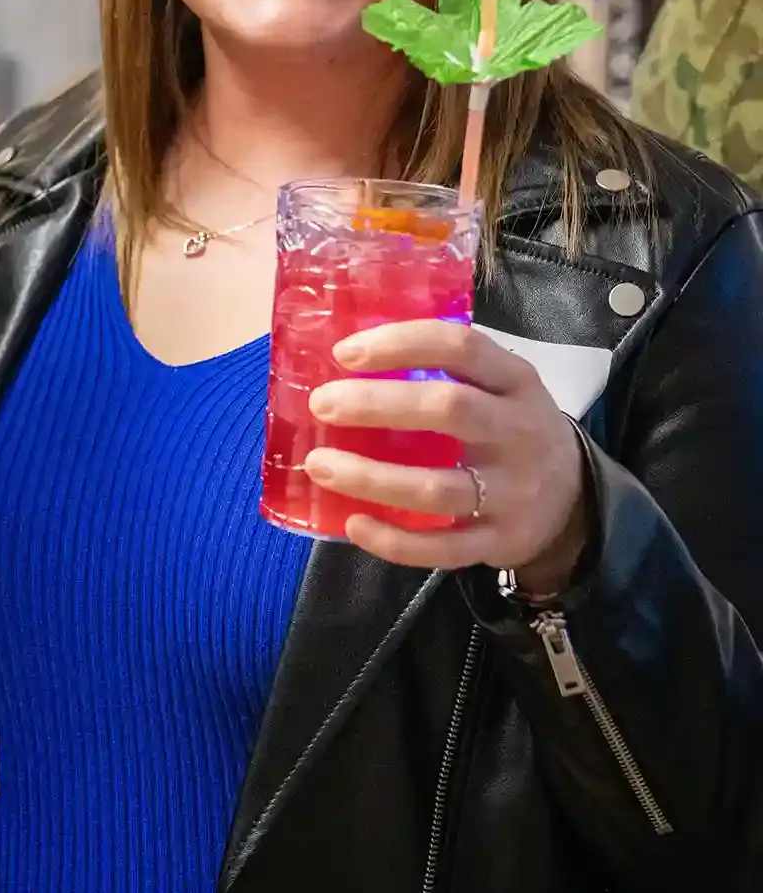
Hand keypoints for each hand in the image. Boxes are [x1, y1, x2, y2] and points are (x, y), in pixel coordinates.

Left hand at [304, 319, 589, 587]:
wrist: (573, 499)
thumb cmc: (507, 426)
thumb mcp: (496, 385)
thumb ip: (439, 368)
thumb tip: (345, 356)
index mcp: (515, 381)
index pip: (461, 347)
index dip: (401, 344)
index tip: (345, 353)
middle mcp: (518, 431)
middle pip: (450, 409)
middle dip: (378, 404)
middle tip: (322, 404)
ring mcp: (512, 491)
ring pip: (438, 487)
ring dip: (372, 478)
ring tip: (320, 466)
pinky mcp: (500, 540)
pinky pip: (443, 547)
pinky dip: (395, 540)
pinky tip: (354, 524)